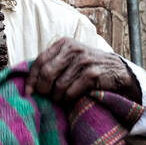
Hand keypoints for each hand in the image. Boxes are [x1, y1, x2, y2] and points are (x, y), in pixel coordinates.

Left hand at [24, 37, 141, 106]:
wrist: (117, 72)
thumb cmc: (88, 69)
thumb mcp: (70, 60)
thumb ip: (52, 65)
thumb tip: (28, 84)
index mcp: (64, 44)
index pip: (39, 61)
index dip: (31, 79)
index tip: (28, 93)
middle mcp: (73, 49)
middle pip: (46, 73)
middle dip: (43, 90)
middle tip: (47, 98)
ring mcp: (83, 60)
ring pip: (58, 86)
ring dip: (57, 98)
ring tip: (62, 99)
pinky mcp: (92, 74)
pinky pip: (70, 92)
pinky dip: (68, 100)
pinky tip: (72, 99)